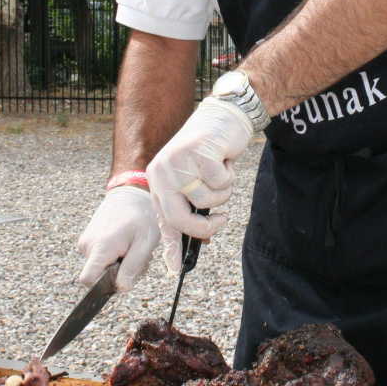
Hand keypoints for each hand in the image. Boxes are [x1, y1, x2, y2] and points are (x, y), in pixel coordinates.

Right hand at [77, 186, 157, 291]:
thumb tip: (121, 288)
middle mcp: (88, 245)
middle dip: (119, 273)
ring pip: (101, 267)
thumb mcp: (144, 243)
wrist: (130, 194)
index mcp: (101, 247)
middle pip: (98, 276)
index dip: (103, 286)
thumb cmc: (141, 217)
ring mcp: (86, 242)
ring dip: (119, 264)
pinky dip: (114, 256)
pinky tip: (125, 244)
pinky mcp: (88, 239)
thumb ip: (132, 267)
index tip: (121, 276)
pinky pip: (99, 258)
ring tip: (132, 247)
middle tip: (136, 256)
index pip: (88, 280)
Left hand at [146, 98, 252, 265]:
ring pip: (206, 200)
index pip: (163, 219)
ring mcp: (178, 162)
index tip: (176, 268)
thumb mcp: (195, 179)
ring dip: (222, 191)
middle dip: (203, 226)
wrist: (225, 116)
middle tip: (221, 220)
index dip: (171, 246)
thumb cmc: (211, 151)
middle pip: (179, 217)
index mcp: (157, 179)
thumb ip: (191, 206)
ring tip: (220, 172)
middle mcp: (162, 171)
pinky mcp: (198, 153)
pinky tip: (225, 158)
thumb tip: (196, 242)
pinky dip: (229, 175)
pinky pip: (220, 183)